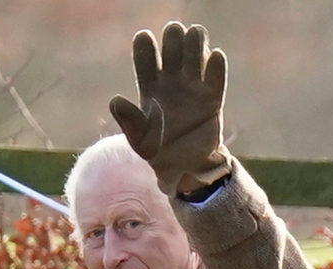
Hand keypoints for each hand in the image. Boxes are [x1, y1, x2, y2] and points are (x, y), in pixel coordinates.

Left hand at [109, 22, 231, 193]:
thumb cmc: (156, 151)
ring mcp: (193, 87)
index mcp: (150, 86)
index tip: (145, 37)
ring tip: (195, 39)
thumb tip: (116, 100)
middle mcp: (172, 81)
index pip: (146, 58)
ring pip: (195, 54)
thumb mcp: (138, 139)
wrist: (183, 168)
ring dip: (195, 43)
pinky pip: (216, 77)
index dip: (145, 45)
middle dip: (174, 38)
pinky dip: (217, 65)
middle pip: (173, 48)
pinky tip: (215, 56)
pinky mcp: (213, 98)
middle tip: (174, 38)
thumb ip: (128, 120)